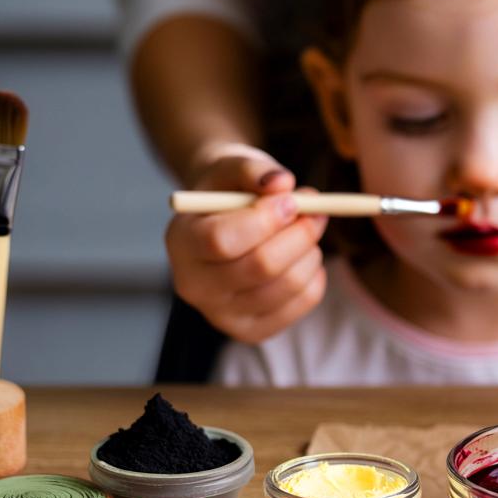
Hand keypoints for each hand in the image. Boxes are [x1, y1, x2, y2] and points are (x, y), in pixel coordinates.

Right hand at [166, 144, 328, 342]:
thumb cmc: (228, 192)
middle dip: (299, 234)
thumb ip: (254, 170)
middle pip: (259, 267)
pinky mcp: (253, 330)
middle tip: (316, 210)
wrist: (225, 223)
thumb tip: (283, 183)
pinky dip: (315, 275)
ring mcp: (223, 315)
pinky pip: (303, 302)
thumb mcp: (233, 167)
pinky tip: (302, 257)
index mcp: (181, 242)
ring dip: (310, 251)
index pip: (221, 240)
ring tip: (306, 229)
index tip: (291, 198)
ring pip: (287, 285)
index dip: (264, 219)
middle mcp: (194, 286)